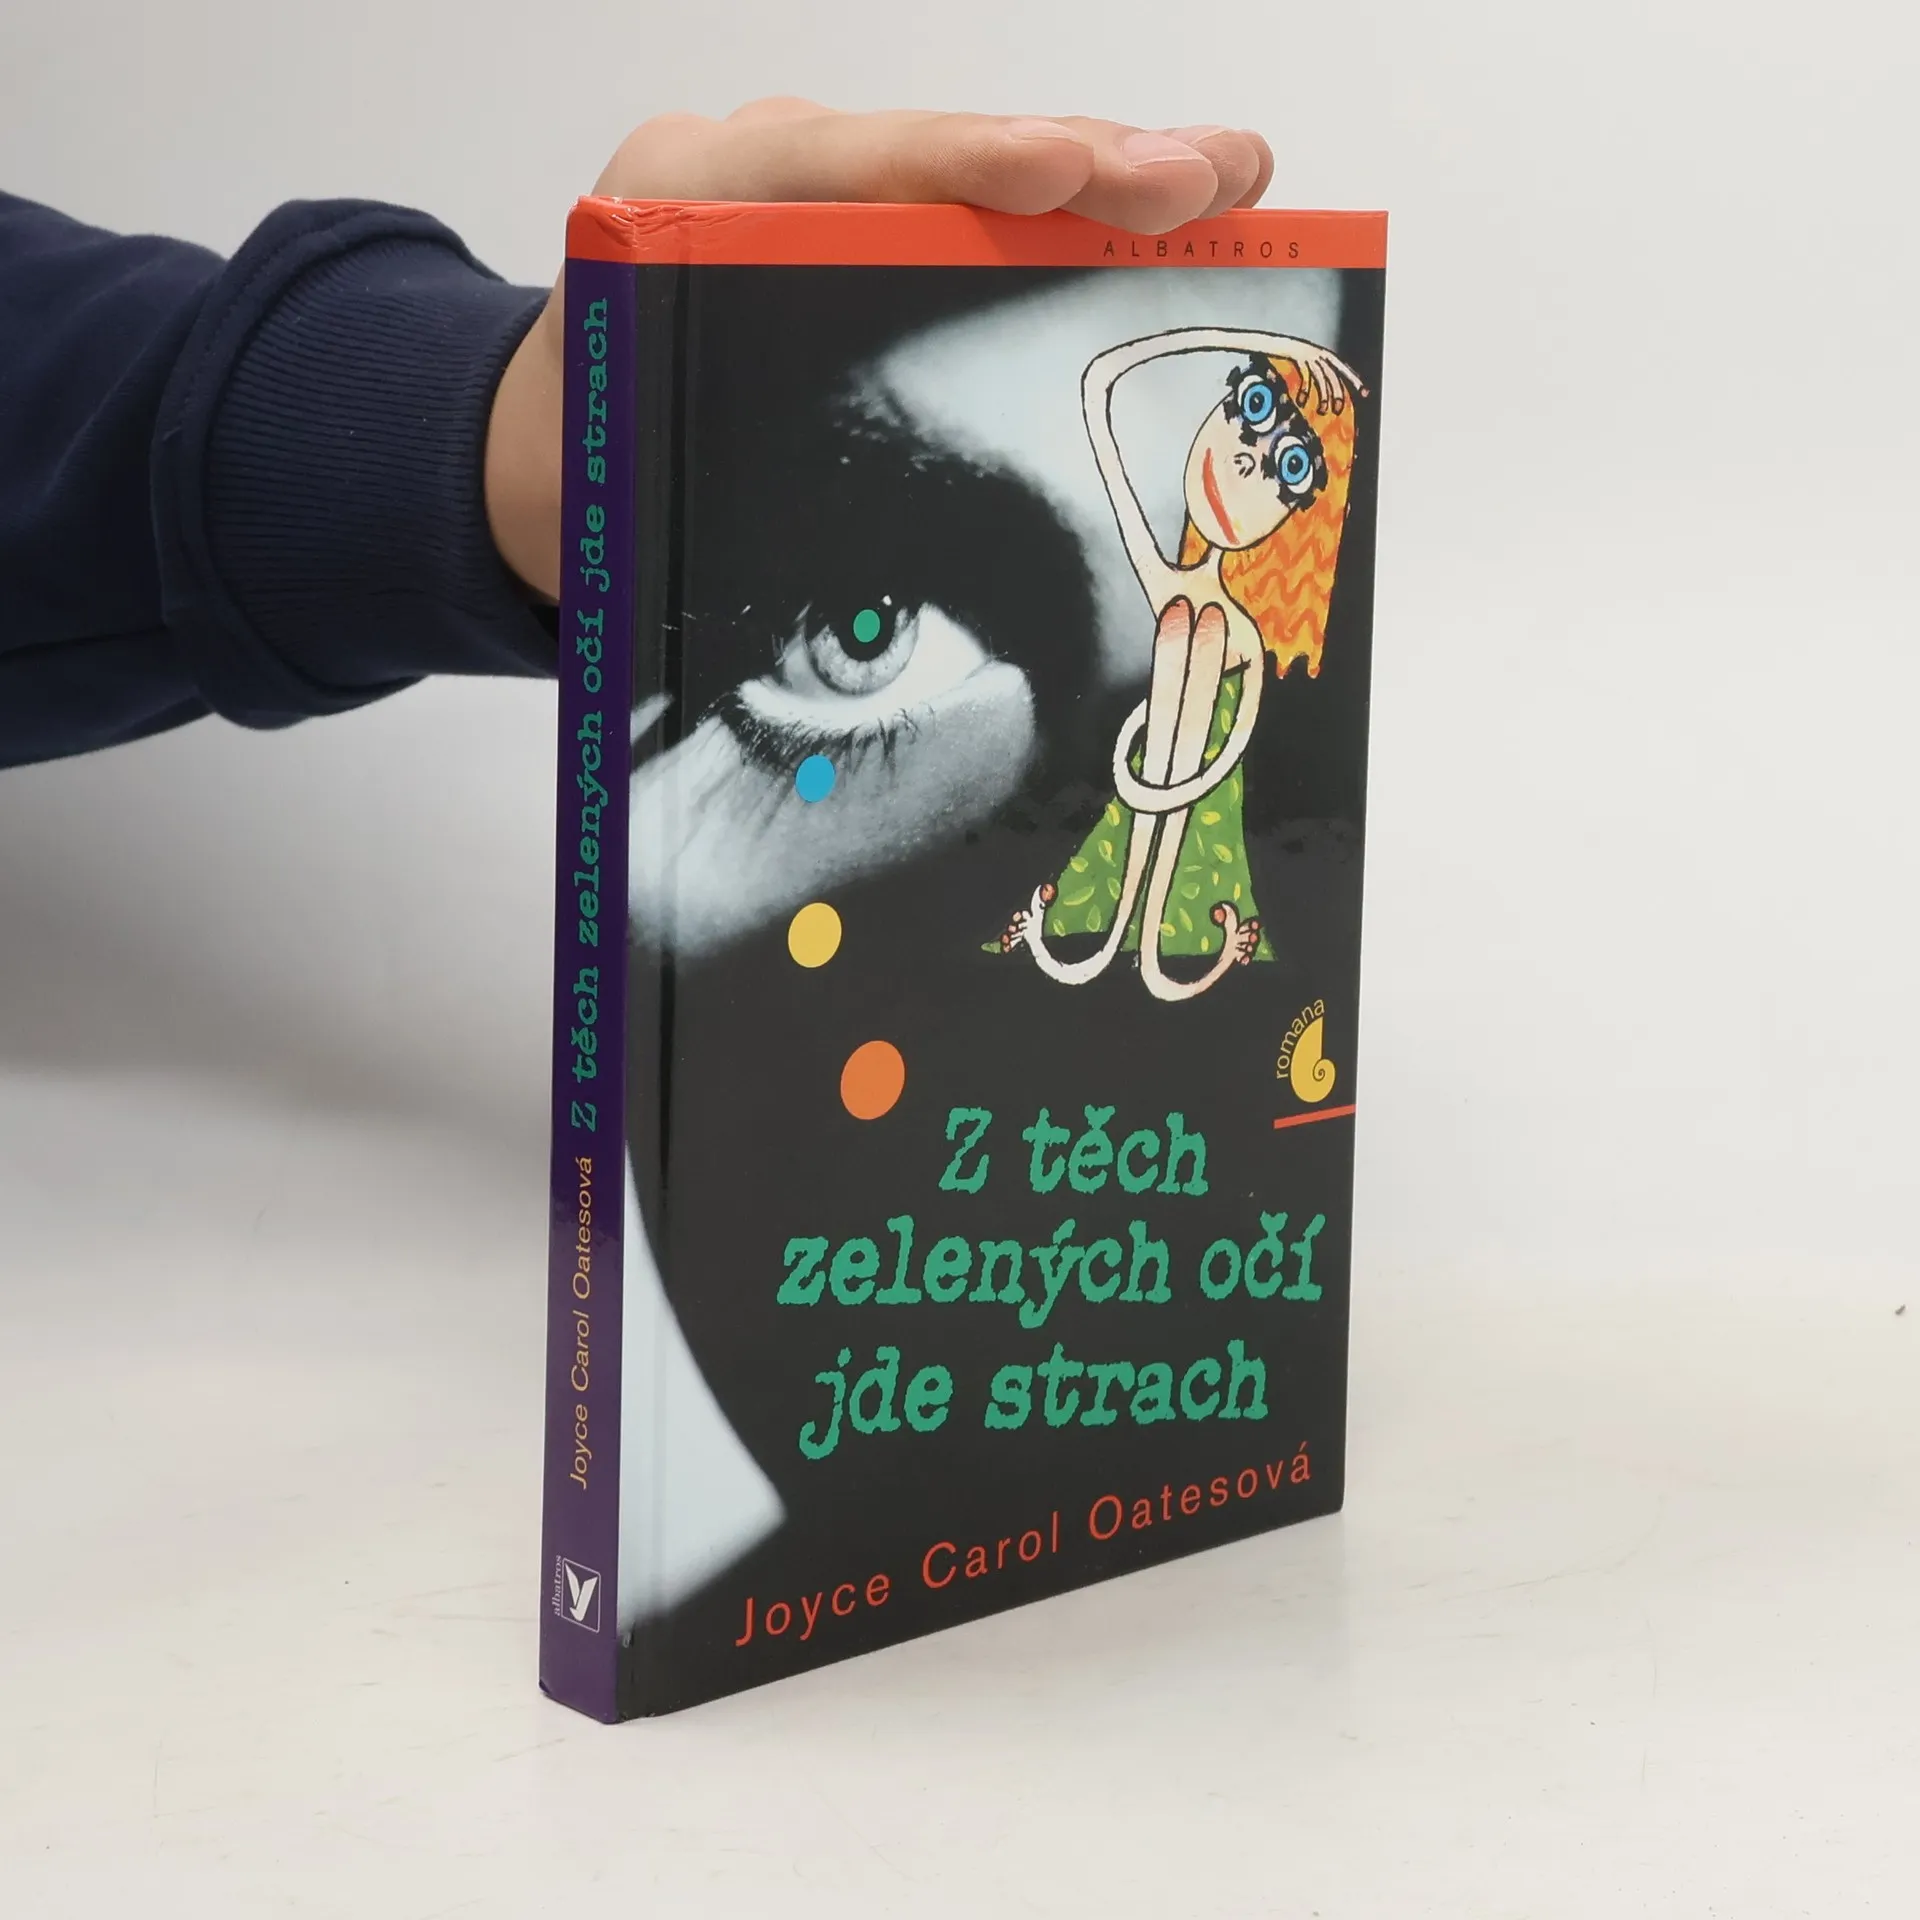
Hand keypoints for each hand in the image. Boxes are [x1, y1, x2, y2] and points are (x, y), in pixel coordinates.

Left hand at [485, 101, 1275, 598]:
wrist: (527, 465)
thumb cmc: (588, 499)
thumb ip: (777, 599)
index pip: (839, 173)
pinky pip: (967, 214)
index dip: (965, 172)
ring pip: (969, 173)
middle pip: (935, 152)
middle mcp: (752, 181)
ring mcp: (809, 196)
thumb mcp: (662, 534)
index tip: (1067, 180)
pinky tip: (1170, 228)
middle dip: (1081, 161)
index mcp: (682, 219)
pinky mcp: (852, 232)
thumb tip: (973, 705)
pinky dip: (1070, 225)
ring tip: (1227, 185)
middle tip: (1209, 179)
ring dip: (1106, 181)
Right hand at [1283, 341, 1368, 414]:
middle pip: (1333, 376)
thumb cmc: (1293, 356)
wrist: (1275, 343)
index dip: (1355, 381)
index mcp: (1326, 355)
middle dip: (1337, 394)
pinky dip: (1305, 391)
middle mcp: (1320, 354)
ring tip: (1322, 411)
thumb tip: (1329, 390)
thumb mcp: (1310, 362)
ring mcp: (1309, 356)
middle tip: (1338, 410)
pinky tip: (1302, 402)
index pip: (1344, 369)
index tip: (1365, 393)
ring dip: (1323, 397)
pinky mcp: (1299, 358)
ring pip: (1321, 379)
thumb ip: (1320, 372)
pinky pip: (1305, 377)